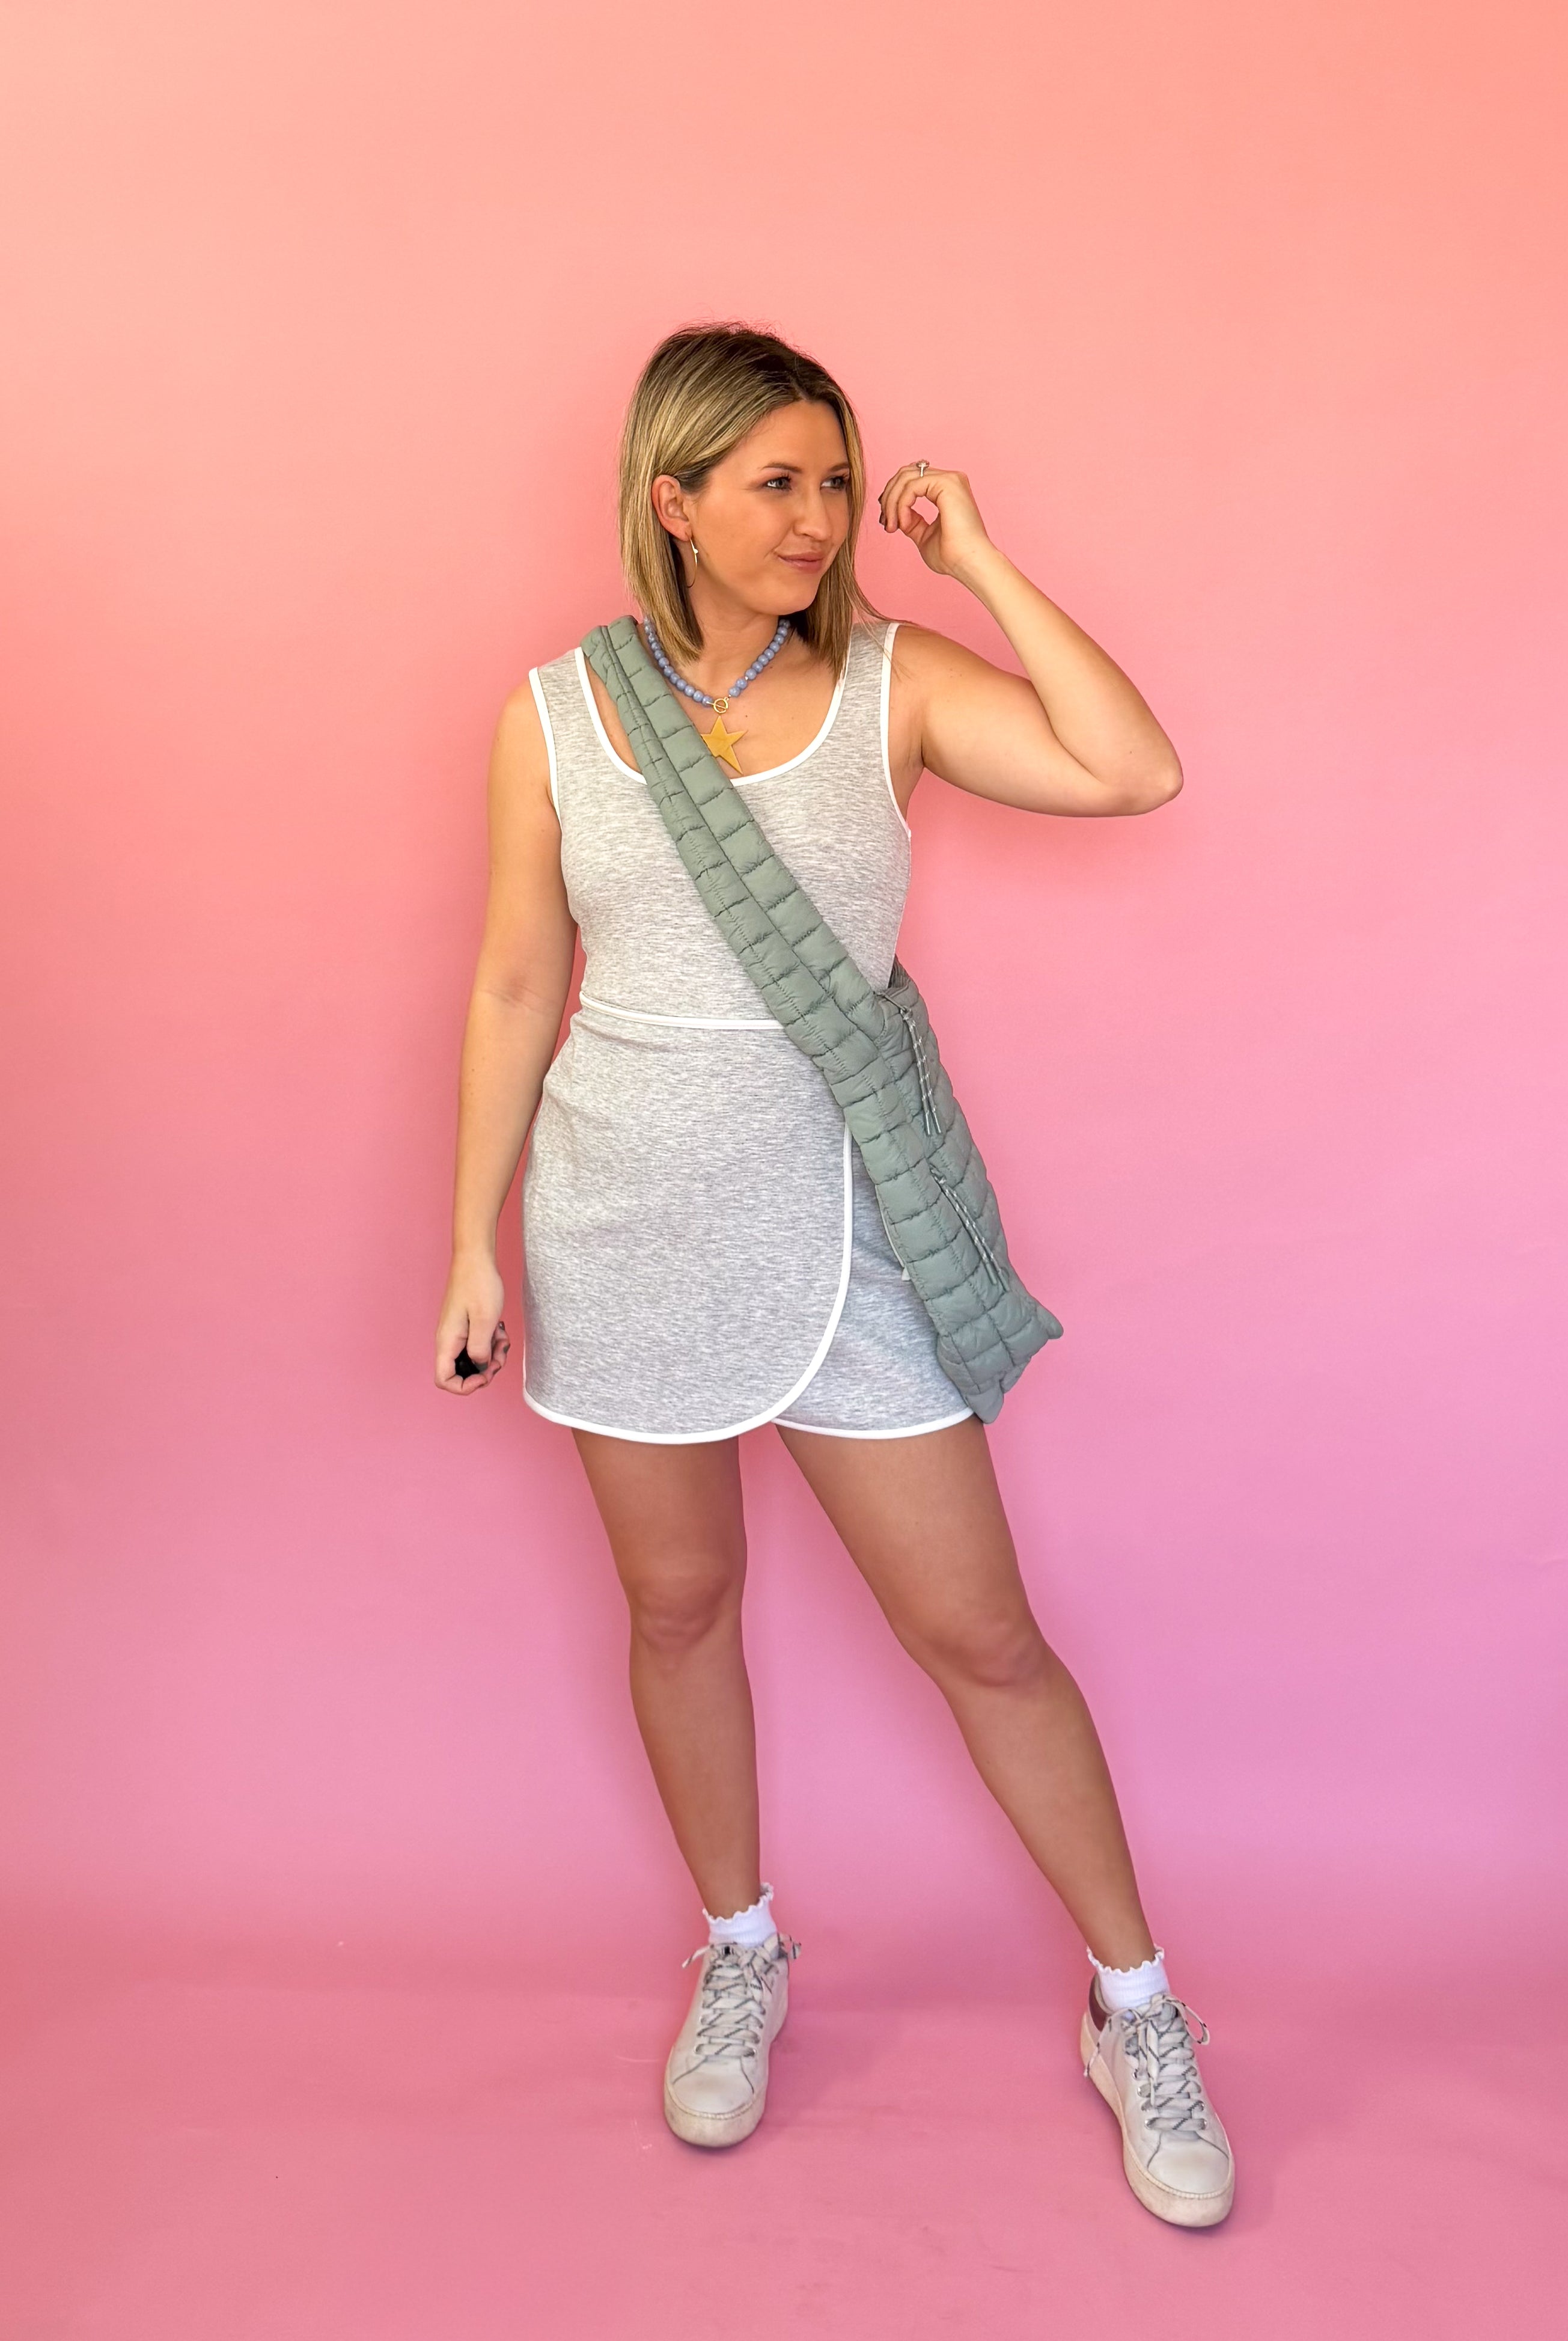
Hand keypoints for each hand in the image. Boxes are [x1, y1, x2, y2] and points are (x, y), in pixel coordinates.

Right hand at [435, 1255, 510, 1392]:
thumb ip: (480, 1349)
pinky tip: (500, 1331)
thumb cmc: (479, 1285)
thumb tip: (479, 1366)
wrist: (475, 1258)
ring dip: (490, 1356)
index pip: (444, 1380)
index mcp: (447, 1342)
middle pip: (460, 1373)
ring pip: (472, 1359)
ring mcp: (457, 1333)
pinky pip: (477, 1345)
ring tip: (503, 1340)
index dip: (465, 1386)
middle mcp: (448, 1340)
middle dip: (483, 1371)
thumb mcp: (485, 1321)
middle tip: (500, 1357)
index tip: (485, 1374)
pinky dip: (490, 1343)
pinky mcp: (465, 1326)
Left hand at [876, 463, 994, 580]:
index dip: (893, 497)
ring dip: (892, 502)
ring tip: (891, 526)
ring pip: (906, 477)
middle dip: (889, 497)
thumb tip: (898, 514)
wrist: (969, 563)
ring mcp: (950, 479)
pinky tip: (903, 524)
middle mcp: (950, 480)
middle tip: (885, 522)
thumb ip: (912, 521)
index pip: (912, 480)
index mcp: (946, 489)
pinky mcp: (947, 483)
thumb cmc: (952, 556)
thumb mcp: (924, 535)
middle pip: (906, 474)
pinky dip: (901, 504)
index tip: (887, 522)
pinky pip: (911, 486)